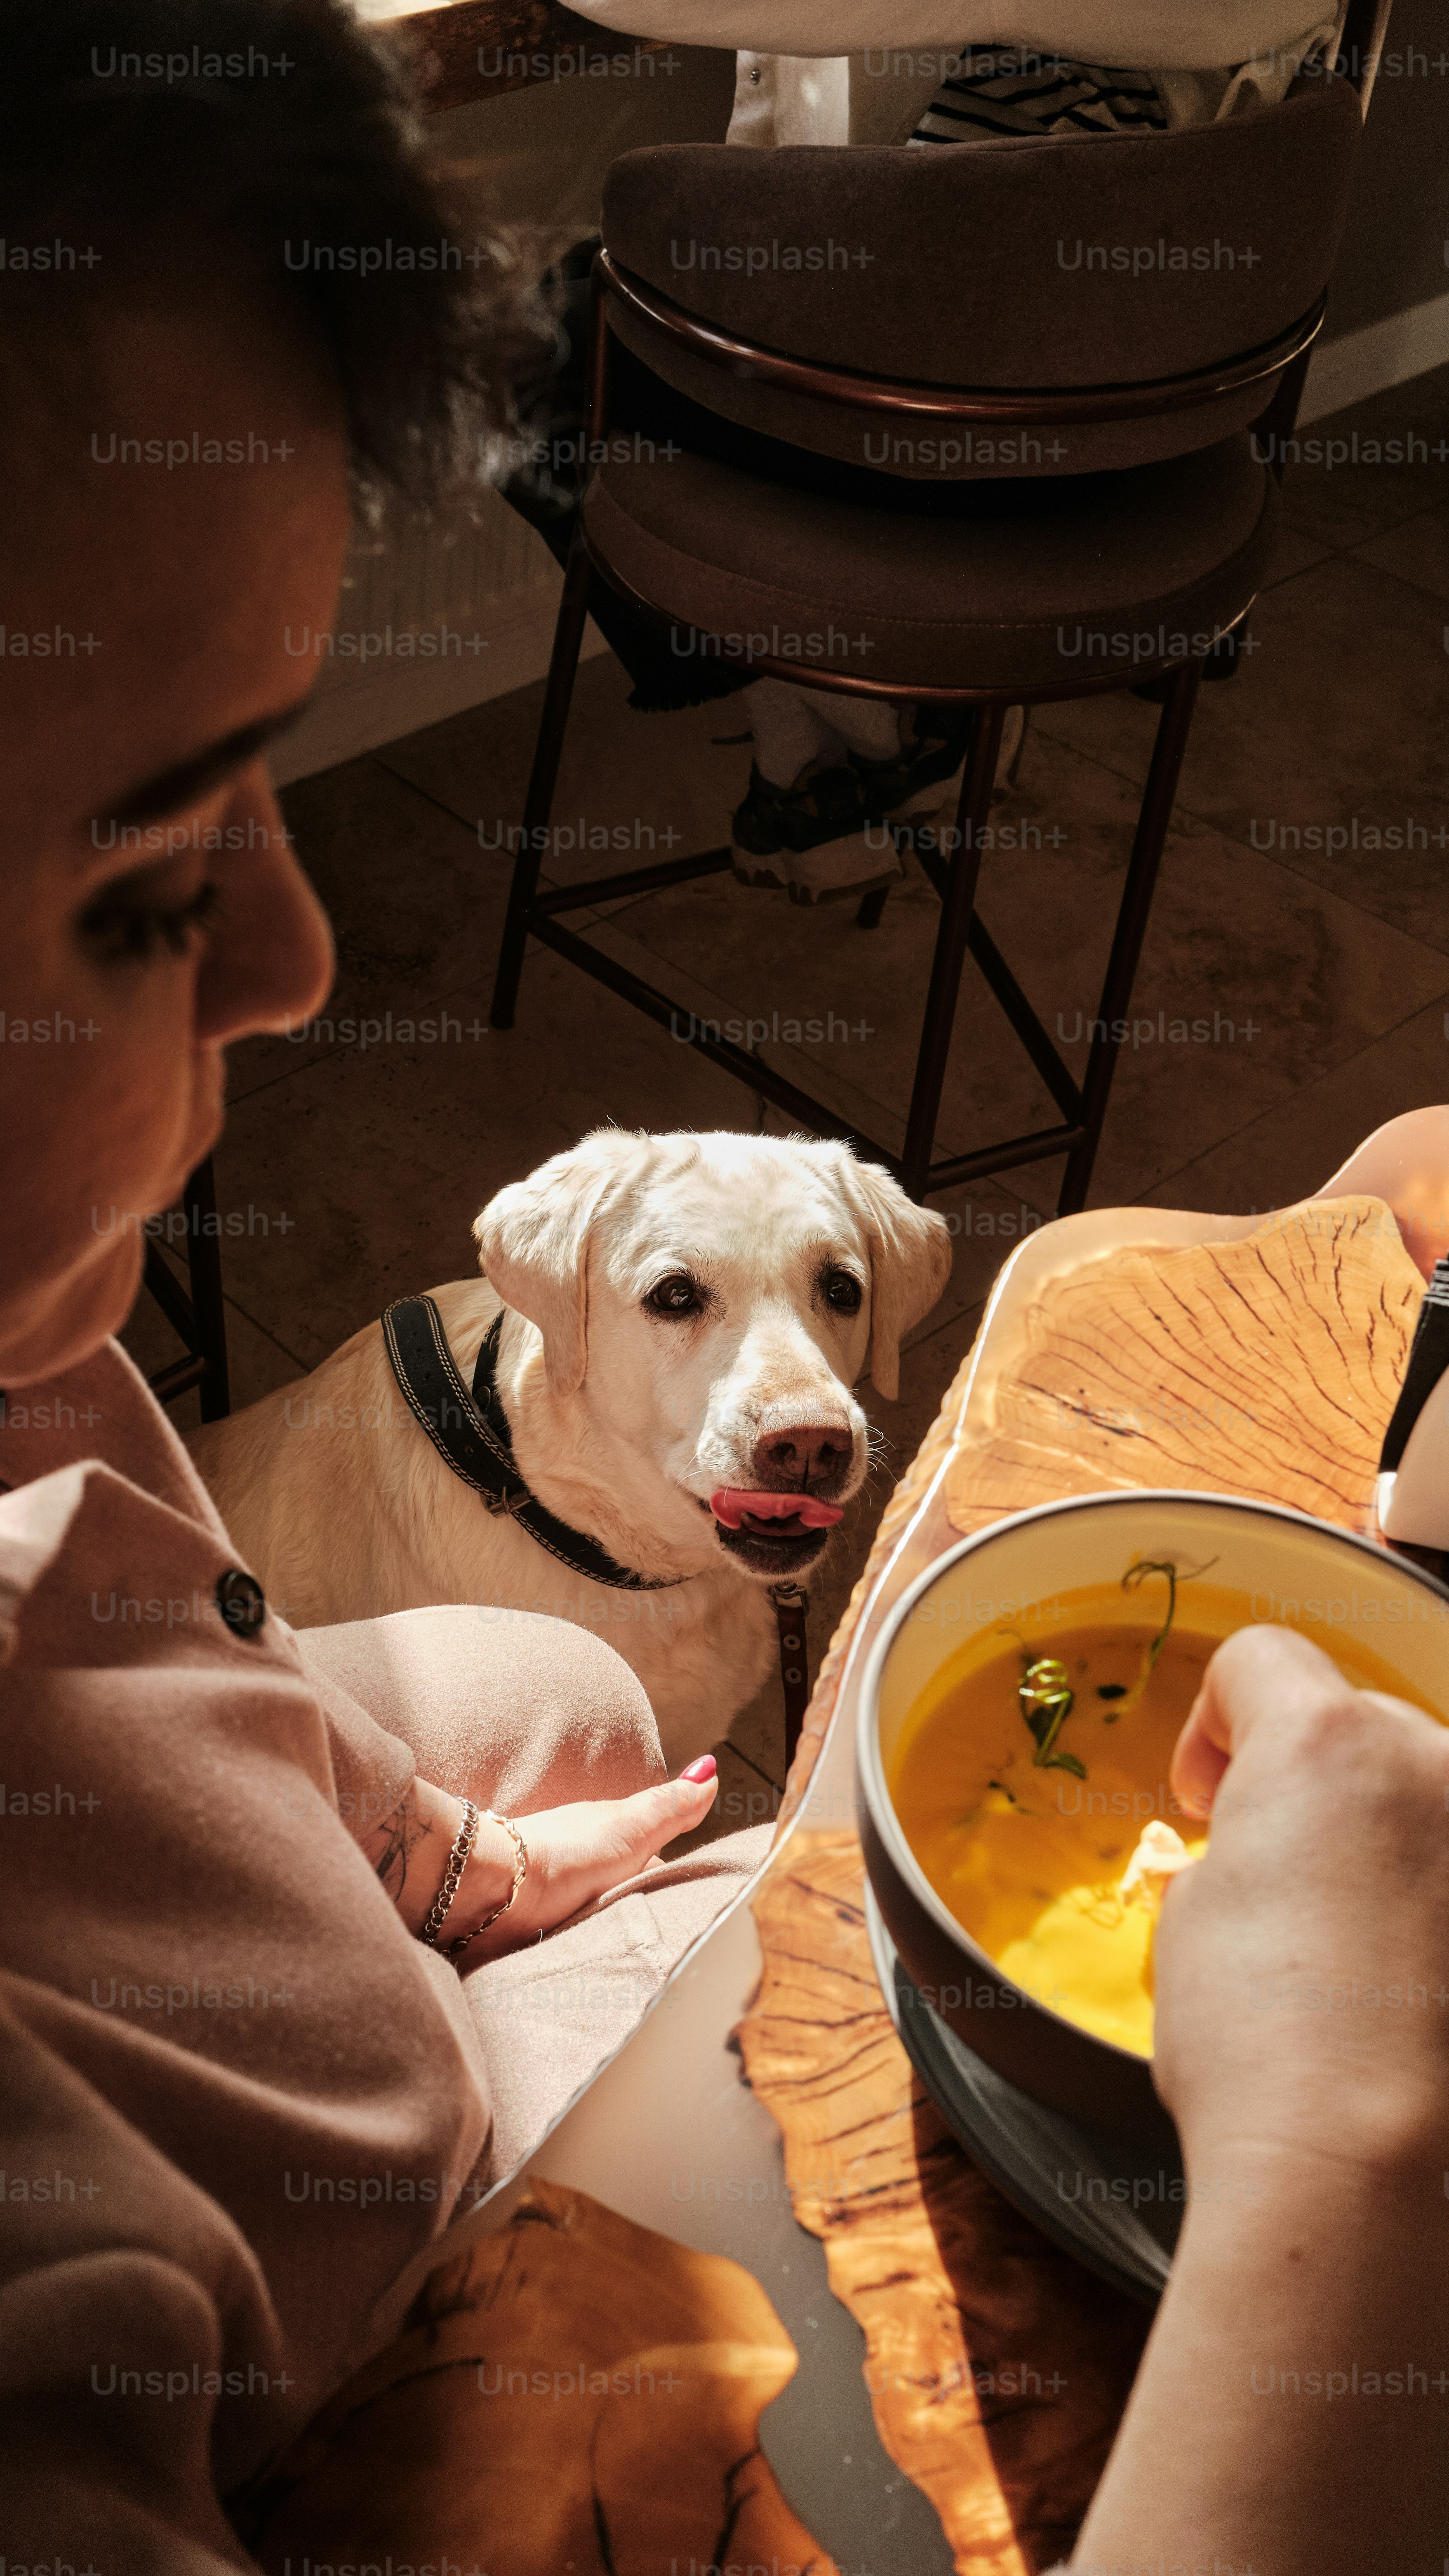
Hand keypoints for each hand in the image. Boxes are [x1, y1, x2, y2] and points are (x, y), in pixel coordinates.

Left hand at [364, 1758, 719, 1962]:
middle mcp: (578, 1861)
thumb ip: (668, 1808)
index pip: (650, 1858)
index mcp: (605, 1836)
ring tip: (625, 1951)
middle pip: (620, 1886)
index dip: (666, 1876)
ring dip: (605, 1928)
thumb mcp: (629, 1829)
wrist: (491, 1893)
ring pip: (593, 1912)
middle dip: (636, 1906)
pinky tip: (584, 1956)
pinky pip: (565, 1936)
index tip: (684, 1896)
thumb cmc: (561, 1856)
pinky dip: (578, 1944)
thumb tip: (709, 1769)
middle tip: (658, 1932)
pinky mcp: (531, 1925)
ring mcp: (553, 1893)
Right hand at [1156, 1623, 1448, 2177]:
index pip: (1263, 1660)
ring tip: (1355, 1948)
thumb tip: (1262, 1856)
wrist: (1360, 2170)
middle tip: (1279, 1878)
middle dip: (1314, 1785)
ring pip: (1431, 1800)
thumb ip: (1237, 1843)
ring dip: (1392, 1844)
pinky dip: (1437, 1907)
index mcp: (1326, 1740)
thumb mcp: (1193, 1916)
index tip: (1210, 1797)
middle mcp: (1431, 1763)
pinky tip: (1408, 1984)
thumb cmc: (1263, 2048)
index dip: (1218, 1724)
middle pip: (1360, 1724)